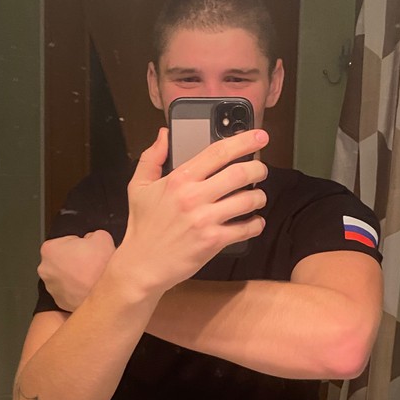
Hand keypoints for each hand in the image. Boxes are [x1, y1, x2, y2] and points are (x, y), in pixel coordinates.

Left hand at [38, 230, 115, 310]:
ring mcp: (51, 287)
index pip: (65, 241)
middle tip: (91, 262)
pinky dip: (77, 288)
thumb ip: (92, 234)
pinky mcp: (60, 301)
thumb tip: (91, 239)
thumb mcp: (102, 236)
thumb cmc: (101, 266)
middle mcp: (45, 269)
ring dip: (76, 275)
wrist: (107, 292)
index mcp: (50, 250)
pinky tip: (89, 285)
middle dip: (75, 260)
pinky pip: (68, 291)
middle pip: (62, 259)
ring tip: (91, 275)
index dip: (80, 244)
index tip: (88, 250)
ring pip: (64, 276)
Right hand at [112, 126, 268, 295]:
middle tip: (261, 170)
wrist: (142, 265)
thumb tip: (164, 134)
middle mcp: (194, 196)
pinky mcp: (213, 241)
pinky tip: (254, 222)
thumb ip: (152, 157)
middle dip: (259, 169)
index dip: (244, 141)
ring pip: (248, 200)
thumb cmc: (142, 226)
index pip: (218, 152)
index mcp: (179, 179)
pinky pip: (246, 228)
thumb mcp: (139, 187)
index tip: (260, 136)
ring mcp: (205, 220)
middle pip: (240, 173)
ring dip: (259, 196)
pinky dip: (256, 224)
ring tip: (257, 197)